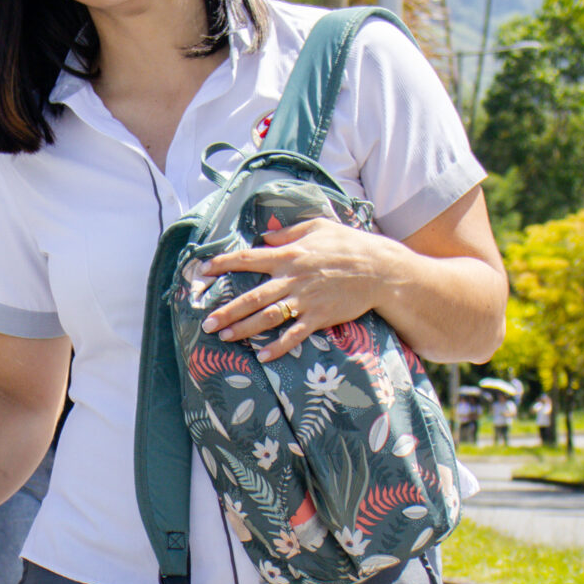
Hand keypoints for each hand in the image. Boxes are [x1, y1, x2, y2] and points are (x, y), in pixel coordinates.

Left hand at [201, 216, 404, 361]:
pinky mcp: (319, 316)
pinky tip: (262, 355)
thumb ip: (288, 232)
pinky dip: (278, 346)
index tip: (203, 271)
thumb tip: (265, 235)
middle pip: (252, 296)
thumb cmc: (349, 244)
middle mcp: (292, 278)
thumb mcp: (318, 227)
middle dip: (226, 311)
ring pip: (267, 317)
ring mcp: (305, 299)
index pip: (249, 258)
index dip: (223, 263)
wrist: (379, 269)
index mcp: (289, 255)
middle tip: (207, 322)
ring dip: (243, 328)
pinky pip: (294, 334)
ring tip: (224, 338)